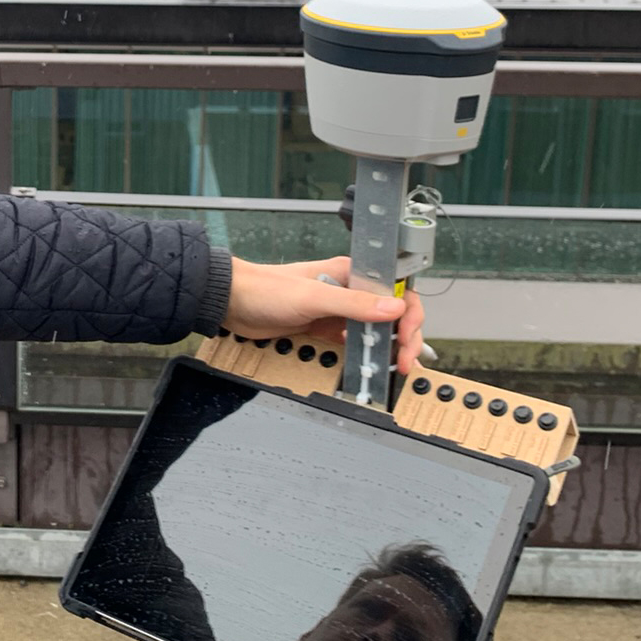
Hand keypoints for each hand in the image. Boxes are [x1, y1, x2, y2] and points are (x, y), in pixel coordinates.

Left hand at [222, 254, 424, 373]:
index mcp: (351, 273)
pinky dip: (365, 353)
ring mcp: (336, 310)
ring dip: (388, 348)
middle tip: (405, 361)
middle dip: (405, 337)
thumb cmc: (265, 289)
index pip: (396, 290)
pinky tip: (368, 364)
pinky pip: (353, 341)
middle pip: (391, 313)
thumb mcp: (313, 297)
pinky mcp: (324, 326)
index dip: (409, 313)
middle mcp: (348, 290)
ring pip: (375, 329)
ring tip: (395, 366)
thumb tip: (394, 309)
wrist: (231, 302)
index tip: (407, 335)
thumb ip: (354, 304)